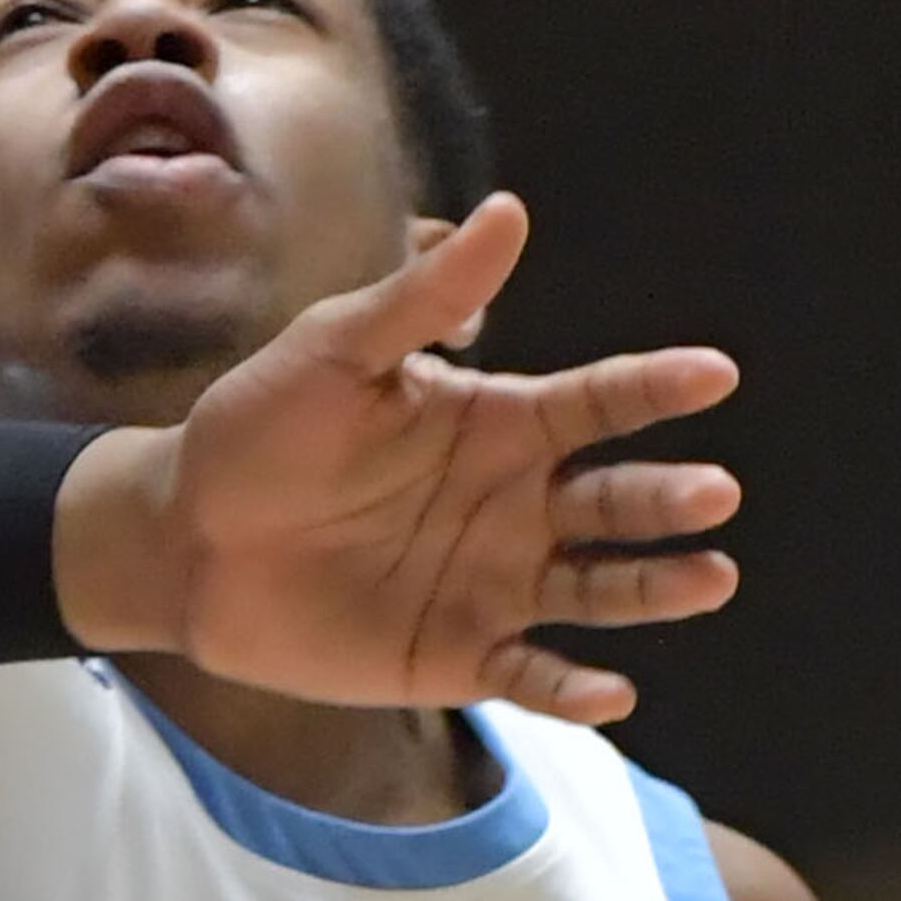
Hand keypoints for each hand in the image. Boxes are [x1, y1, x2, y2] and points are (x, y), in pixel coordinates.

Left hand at [50, 197, 741, 727]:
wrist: (185, 534)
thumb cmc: (261, 427)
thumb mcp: (337, 349)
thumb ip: (424, 296)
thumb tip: (507, 210)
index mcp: (494, 424)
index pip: (593, 403)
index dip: (653, 386)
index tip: (714, 372)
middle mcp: (513, 506)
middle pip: (612, 501)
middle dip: (667, 497)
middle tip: (713, 490)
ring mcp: (492, 585)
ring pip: (598, 590)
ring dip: (654, 587)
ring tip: (712, 575)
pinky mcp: (459, 657)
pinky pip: (532, 677)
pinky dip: (574, 689)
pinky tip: (611, 690)